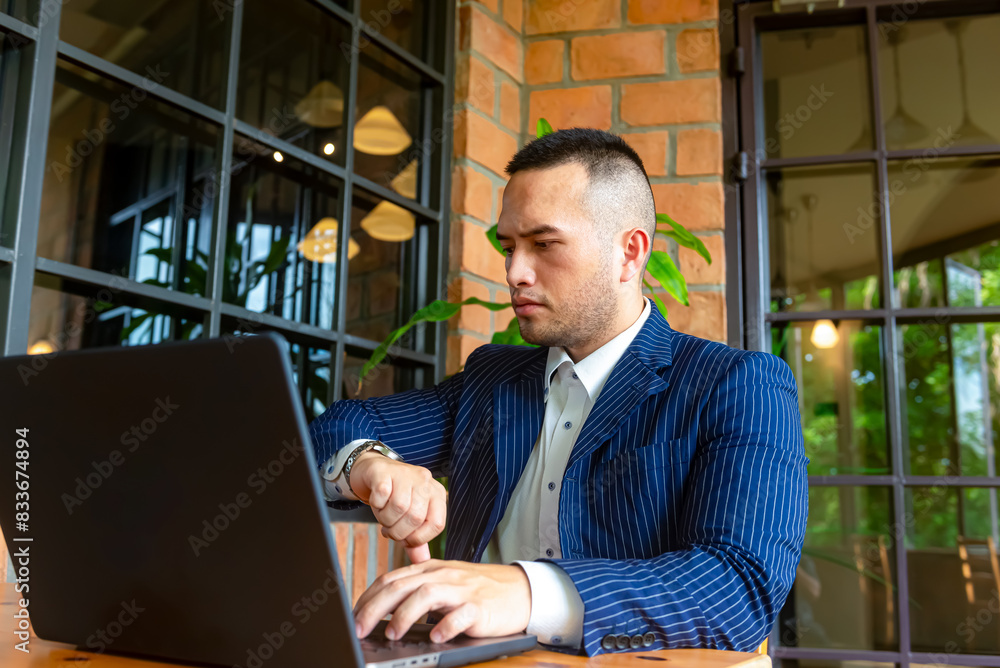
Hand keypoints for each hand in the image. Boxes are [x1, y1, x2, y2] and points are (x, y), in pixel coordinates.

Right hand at [349, 451, 446, 562]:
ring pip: (399, 507)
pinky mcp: (385, 471)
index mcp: (436, 494)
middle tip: (389, 530)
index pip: (437, 524)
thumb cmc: (394, 497)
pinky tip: (377, 502)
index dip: (419, 539)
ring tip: (383, 517)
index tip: (405, 541)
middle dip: (398, 532)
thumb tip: (423, 562)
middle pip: (416, 517)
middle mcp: (425, 481)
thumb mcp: (409, 517)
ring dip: (386, 520)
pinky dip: (376, 505)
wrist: (375, 472)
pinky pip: (382, 494)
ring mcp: (406, 473)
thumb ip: (416, 538)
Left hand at [353, 560, 530, 642]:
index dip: (368, 597)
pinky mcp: (480, 606)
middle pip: (402, 585)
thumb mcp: (444, 583)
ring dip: (405, 614)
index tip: (353, 615)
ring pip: (427, 595)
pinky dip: (446, 626)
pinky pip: (461, 614)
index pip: (391, 578)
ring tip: (392, 633)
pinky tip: (436, 637)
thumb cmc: (478, 590)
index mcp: (431, 569)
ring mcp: (462, 590)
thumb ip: (418, 590)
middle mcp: (443, 576)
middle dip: (375, 607)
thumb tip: (382, 609)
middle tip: (359, 628)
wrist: (519, 590)